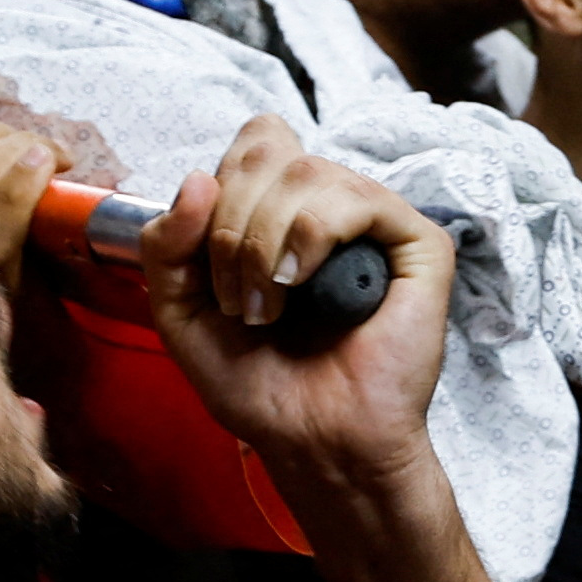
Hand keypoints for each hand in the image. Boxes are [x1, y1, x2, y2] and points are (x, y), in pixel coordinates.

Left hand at [137, 117, 448, 502]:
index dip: (223, 186)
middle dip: (230, 227)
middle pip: (268, 153)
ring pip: (305, 173)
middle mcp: (330, 204)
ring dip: (263, 244)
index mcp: (281, 208)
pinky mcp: (417, 244)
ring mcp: (375, 221)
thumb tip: (199, 177)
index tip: (211, 257)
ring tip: (267, 309)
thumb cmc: (257, 384)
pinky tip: (302, 285)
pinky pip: (357, 198)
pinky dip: (311, 238)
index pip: (254, 142)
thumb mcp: (179, 310)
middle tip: (236, 300)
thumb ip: (164, 243)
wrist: (310, 440)